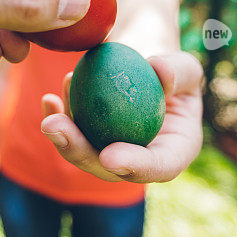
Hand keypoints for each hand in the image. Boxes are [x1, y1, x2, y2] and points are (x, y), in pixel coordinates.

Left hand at [40, 51, 202, 182]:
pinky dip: (60, 117)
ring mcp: (114, 152)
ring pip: (85, 153)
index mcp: (174, 152)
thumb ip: (178, 70)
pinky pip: (74, 134)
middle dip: (80, 153)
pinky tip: (49, 101)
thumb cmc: (175, 71)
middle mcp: (141, 160)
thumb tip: (158, 69)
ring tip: (52, 111)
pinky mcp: (93, 139)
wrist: (152, 71)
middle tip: (57, 129)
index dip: (133, 166)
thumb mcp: (187, 68)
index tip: (109, 156)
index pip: (157, 166)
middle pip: (109, 168)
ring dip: (64, 137)